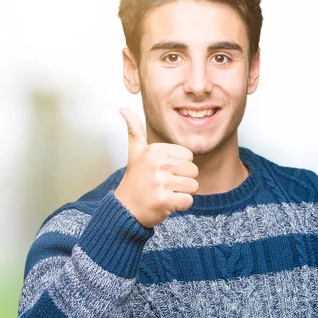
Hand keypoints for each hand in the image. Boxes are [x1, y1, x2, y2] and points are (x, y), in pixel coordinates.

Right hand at [114, 107, 198, 227]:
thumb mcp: (135, 152)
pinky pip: (189, 201)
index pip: (189, 156)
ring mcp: (160, 182)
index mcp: (154, 150)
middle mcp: (157, 163)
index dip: (179, 167)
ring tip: (164, 193)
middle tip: (163, 185)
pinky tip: (166, 204)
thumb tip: (123, 108)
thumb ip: (134, 130)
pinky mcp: (164, 200)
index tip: (162, 172)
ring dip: (182, 193)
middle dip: (182, 181)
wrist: (124, 209)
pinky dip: (181, 205)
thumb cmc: (135, 180)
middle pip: (193, 171)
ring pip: (193, 186)